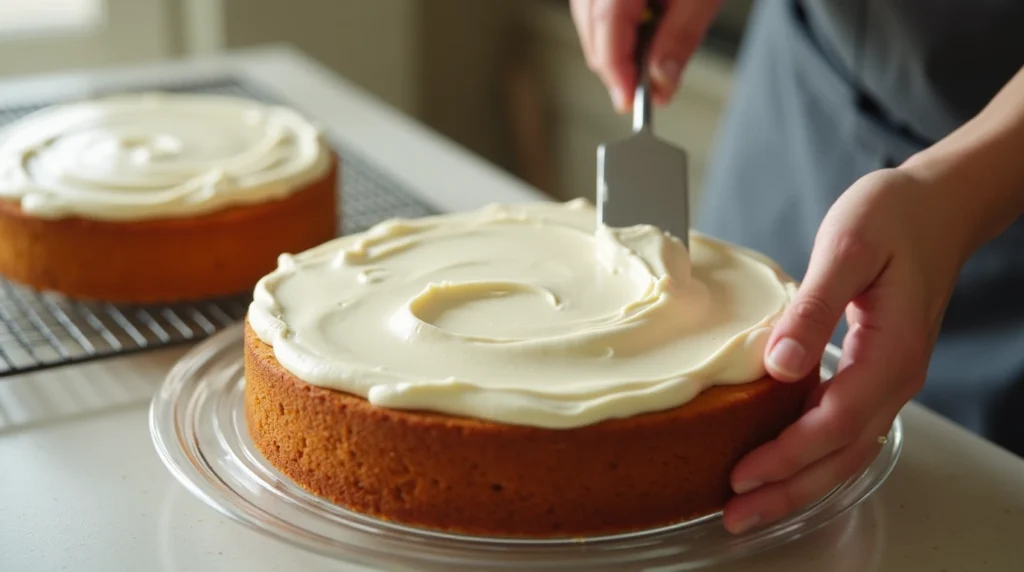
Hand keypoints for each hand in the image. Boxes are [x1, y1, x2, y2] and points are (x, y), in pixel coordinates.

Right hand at [570, 0, 722, 112]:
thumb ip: (680, 37)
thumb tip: (660, 81)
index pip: (605, 31)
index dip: (616, 74)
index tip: (629, 102)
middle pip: (593, 33)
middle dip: (621, 68)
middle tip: (656, 87)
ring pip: (591, 26)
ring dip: (620, 50)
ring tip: (657, 55)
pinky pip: (598, 12)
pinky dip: (619, 31)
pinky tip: (647, 32)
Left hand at [722, 167, 972, 533]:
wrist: (935, 206)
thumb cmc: (893, 217)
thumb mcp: (848, 248)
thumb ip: (813, 309)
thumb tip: (780, 366)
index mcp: (893, 352)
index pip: (835, 423)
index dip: (787, 455)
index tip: (741, 475)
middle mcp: (897, 378)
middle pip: (841, 454)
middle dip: (788, 490)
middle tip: (734, 516)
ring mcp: (889, 380)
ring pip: (845, 450)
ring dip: (798, 482)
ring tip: (750, 505)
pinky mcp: (875, 372)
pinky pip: (845, 428)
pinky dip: (812, 454)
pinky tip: (779, 461)